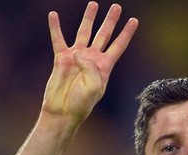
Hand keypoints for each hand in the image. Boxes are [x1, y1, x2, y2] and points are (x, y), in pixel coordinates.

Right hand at [42, 2, 137, 123]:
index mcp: (104, 67)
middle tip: (117, 7)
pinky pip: (58, 38)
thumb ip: (90, 68)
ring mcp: (76, 57)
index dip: (126, 33)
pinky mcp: (61, 58)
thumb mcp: (93, 87)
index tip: (134, 21)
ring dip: (88, 18)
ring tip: (93, 4)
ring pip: (84, 32)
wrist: (63, 111)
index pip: (118, 46)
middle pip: (104, 35)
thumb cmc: (81, 103)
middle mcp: (92, 59)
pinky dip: (55, 27)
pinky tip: (53, 15)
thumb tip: (77, 51)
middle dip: (110, 21)